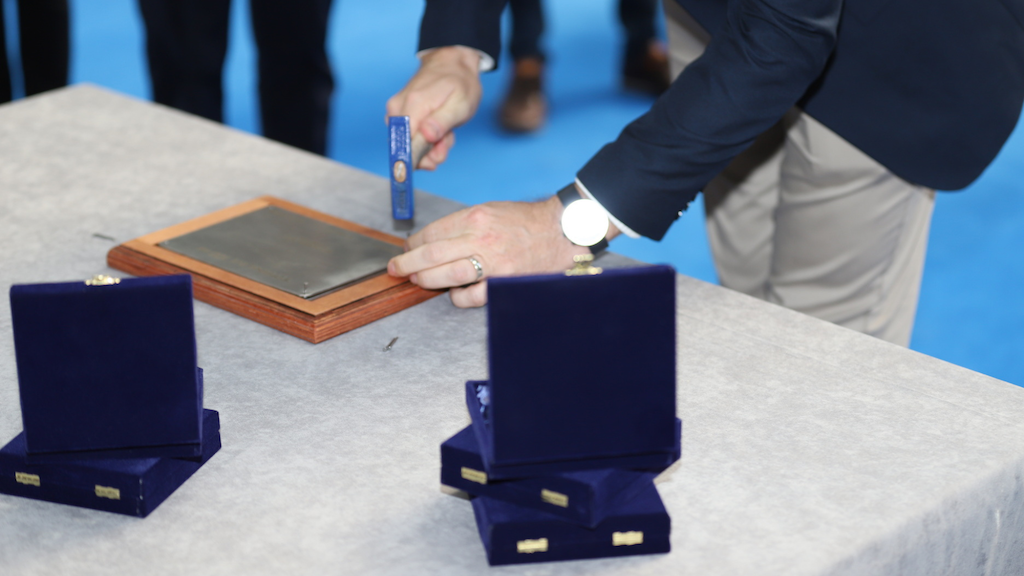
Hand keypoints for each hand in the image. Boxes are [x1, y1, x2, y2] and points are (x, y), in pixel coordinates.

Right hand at [386, 46, 482, 169]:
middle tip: (448, 142)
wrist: (452, 63)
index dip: (419, 158)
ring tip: (447, 132)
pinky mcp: (398, 113)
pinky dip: (426, 138)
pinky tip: (439, 129)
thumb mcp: (460, 103)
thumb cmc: (459, 83)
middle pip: (405, 146)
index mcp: (413, 105)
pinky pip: (410, 135)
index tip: (435, 160)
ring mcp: (396, 110)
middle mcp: (398, 108)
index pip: (404, 143)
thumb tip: (425, 137)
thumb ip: (442, 122)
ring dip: (431, 145)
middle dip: (430, 151)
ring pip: (409, 143)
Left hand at [387, 196, 589, 307]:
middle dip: (407, 264)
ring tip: (417, 281)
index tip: (405, 250)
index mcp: (475, 218)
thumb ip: (462, 224)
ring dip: (425, 280)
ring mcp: (492, 263)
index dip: (413, 244)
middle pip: (431, 254)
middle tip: (395, 269)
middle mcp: (481, 239)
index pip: (432, 233)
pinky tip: (454, 293)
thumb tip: (432, 239)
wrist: (560, 231)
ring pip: (445, 275)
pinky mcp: (503, 283)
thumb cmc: (524, 221)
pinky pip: (470, 296)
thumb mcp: (490, 211)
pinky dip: (457, 297)